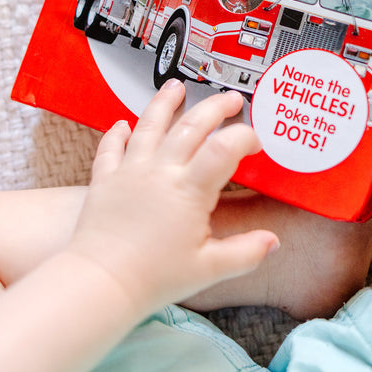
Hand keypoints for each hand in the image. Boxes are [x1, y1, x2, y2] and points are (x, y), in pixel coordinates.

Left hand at [67, 81, 278, 316]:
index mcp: (189, 189)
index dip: (245, 137)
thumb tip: (272, 242)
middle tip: (231, 99)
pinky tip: (123, 124)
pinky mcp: (106, 179)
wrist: (99, 284)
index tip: (255, 144)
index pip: (224, 147)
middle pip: (191, 125)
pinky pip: (111, 147)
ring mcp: (131, 171)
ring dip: (165, 102)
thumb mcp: (209, 269)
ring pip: (149, 124)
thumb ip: (245, 252)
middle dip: (215, 107)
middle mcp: (160, 171)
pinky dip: (117, 133)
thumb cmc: (153, 278)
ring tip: (176, 87)